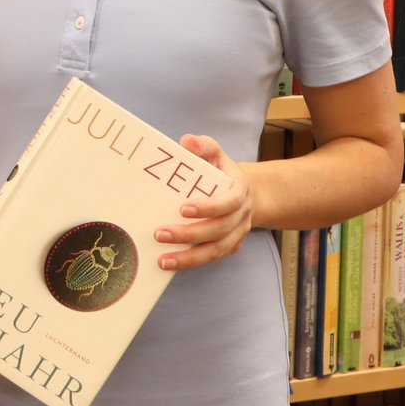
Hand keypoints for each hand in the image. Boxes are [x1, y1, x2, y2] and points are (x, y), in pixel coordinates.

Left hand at [154, 135, 256, 271]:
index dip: (209, 207)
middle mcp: (241, 216)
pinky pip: (212, 258)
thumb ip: (203, 146)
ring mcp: (237, 234)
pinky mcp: (229, 246)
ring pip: (216, 250)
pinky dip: (192, 262)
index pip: (228, 202)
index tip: (183, 208)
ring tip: (163, 261)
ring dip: (189, 258)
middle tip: (160, 234)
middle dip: (189, 234)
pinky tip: (171, 264)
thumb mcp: (216, 153)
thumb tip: (186, 141)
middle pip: (218, 230)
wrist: (245, 193)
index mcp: (239, 191)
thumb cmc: (223, 171)